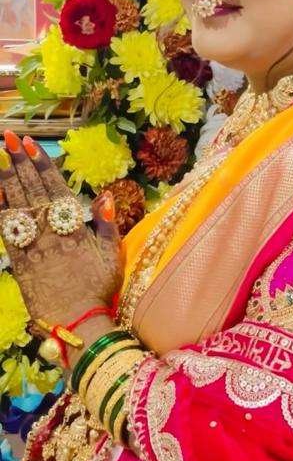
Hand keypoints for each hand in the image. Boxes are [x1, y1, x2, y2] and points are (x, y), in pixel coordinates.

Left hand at [0, 131, 122, 326]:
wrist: (77, 323)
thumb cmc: (99, 290)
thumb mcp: (113, 256)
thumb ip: (107, 224)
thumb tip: (106, 195)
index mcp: (74, 228)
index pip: (55, 188)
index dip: (42, 164)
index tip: (31, 144)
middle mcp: (51, 233)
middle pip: (33, 190)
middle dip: (20, 162)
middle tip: (8, 138)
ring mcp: (33, 247)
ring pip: (17, 206)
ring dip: (7, 180)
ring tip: (1, 157)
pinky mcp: (19, 263)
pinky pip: (7, 232)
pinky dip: (1, 211)